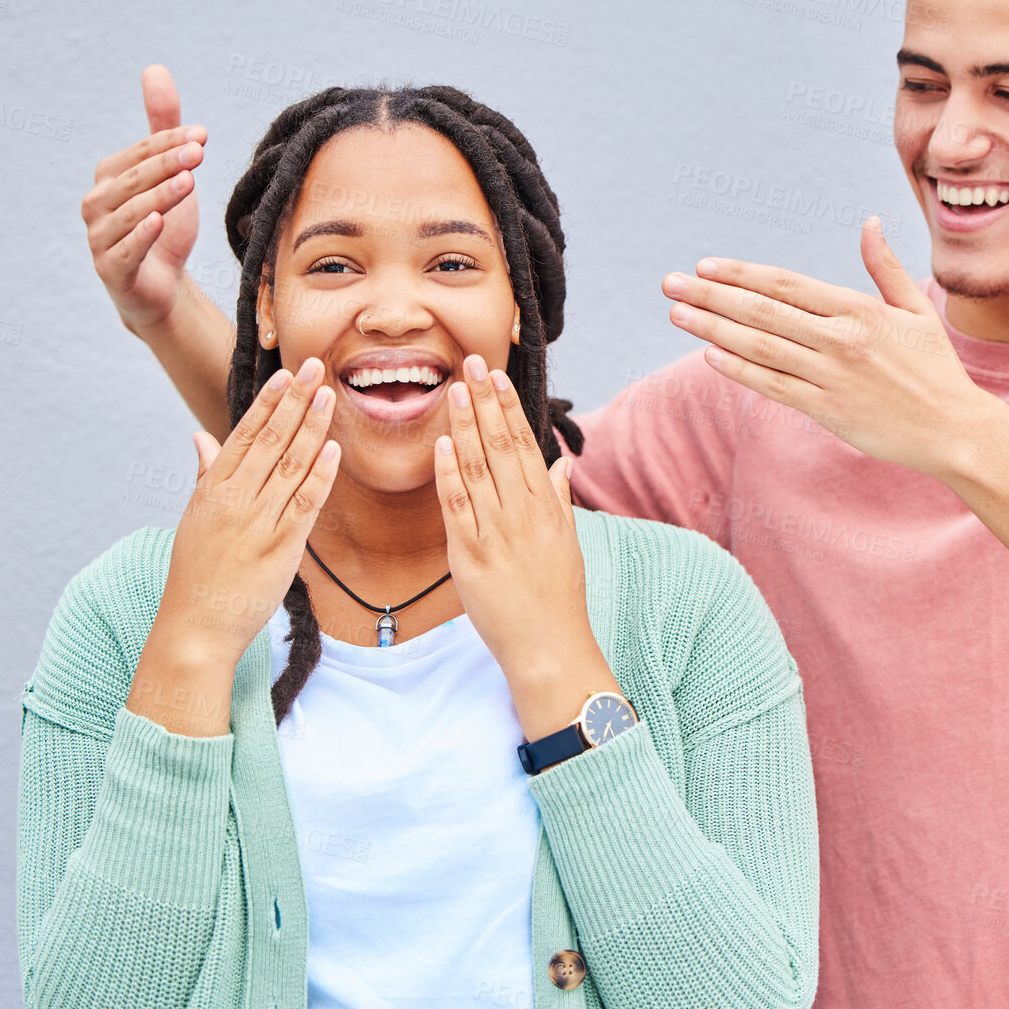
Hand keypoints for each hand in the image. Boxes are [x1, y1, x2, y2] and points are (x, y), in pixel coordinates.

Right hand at [81, 65, 205, 333]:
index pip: (141, 153)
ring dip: (159, 196)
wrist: (162, 286)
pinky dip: (140, 235)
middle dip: (166, 164)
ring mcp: (100, 238)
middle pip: (134, 179)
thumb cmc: (165, 225)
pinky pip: (124, 250)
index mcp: (109, 177)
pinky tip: (159, 222)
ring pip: (130, 212)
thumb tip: (155, 69)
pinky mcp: (110, 269)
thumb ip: (162, 126)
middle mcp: (97, 203)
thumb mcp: (170, 172)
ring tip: (188, 183)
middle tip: (199, 152)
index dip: (169, 142)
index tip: (202, 135)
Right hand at [152, 358, 339, 670]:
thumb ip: (205, 475)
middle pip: (270, 440)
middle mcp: (234, 500)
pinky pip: (304, 504)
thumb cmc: (196, 573)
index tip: (285, 374)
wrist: (196, 626)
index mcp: (212, 489)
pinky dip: (320, 476)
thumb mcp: (194, 518)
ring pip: (290, 465)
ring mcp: (257, 522)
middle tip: (315, 367)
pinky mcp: (280, 548)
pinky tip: (333, 450)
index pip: (243, 434)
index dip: (267, 402)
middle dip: (295, 401)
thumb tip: (201, 436)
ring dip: (312, 428)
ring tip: (328, 395)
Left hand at [434, 354, 617, 739]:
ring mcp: (498, 532)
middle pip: (500, 446)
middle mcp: (523, 512)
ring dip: (464, 427)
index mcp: (546, 505)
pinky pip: (457, 507)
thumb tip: (561, 461)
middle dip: (484, 402)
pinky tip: (440, 446)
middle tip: (470, 363)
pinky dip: (448, 474)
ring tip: (453, 390)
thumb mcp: (568, 540)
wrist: (549, 645)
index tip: (496, 375)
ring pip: (477, 468)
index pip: (524, 443)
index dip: (508, 406)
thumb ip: (560, 497)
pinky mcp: (472, 555)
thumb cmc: (558, 596)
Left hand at [661, 216, 982, 477]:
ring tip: (678, 315)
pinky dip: (740, 371)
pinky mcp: (828, 411)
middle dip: (711, 296)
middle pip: (762, 312)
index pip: (785, 285)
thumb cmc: (935, 369)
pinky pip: (774, 387)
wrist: (954, 428)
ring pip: (761, 348)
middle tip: (670, 284)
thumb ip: (885, 267)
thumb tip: (869, 222)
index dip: (741, 274)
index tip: (705, 266)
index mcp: (859, 310)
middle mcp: (841, 340)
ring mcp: (832, 377)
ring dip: (713, 330)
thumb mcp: (914, 310)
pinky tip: (710, 356)